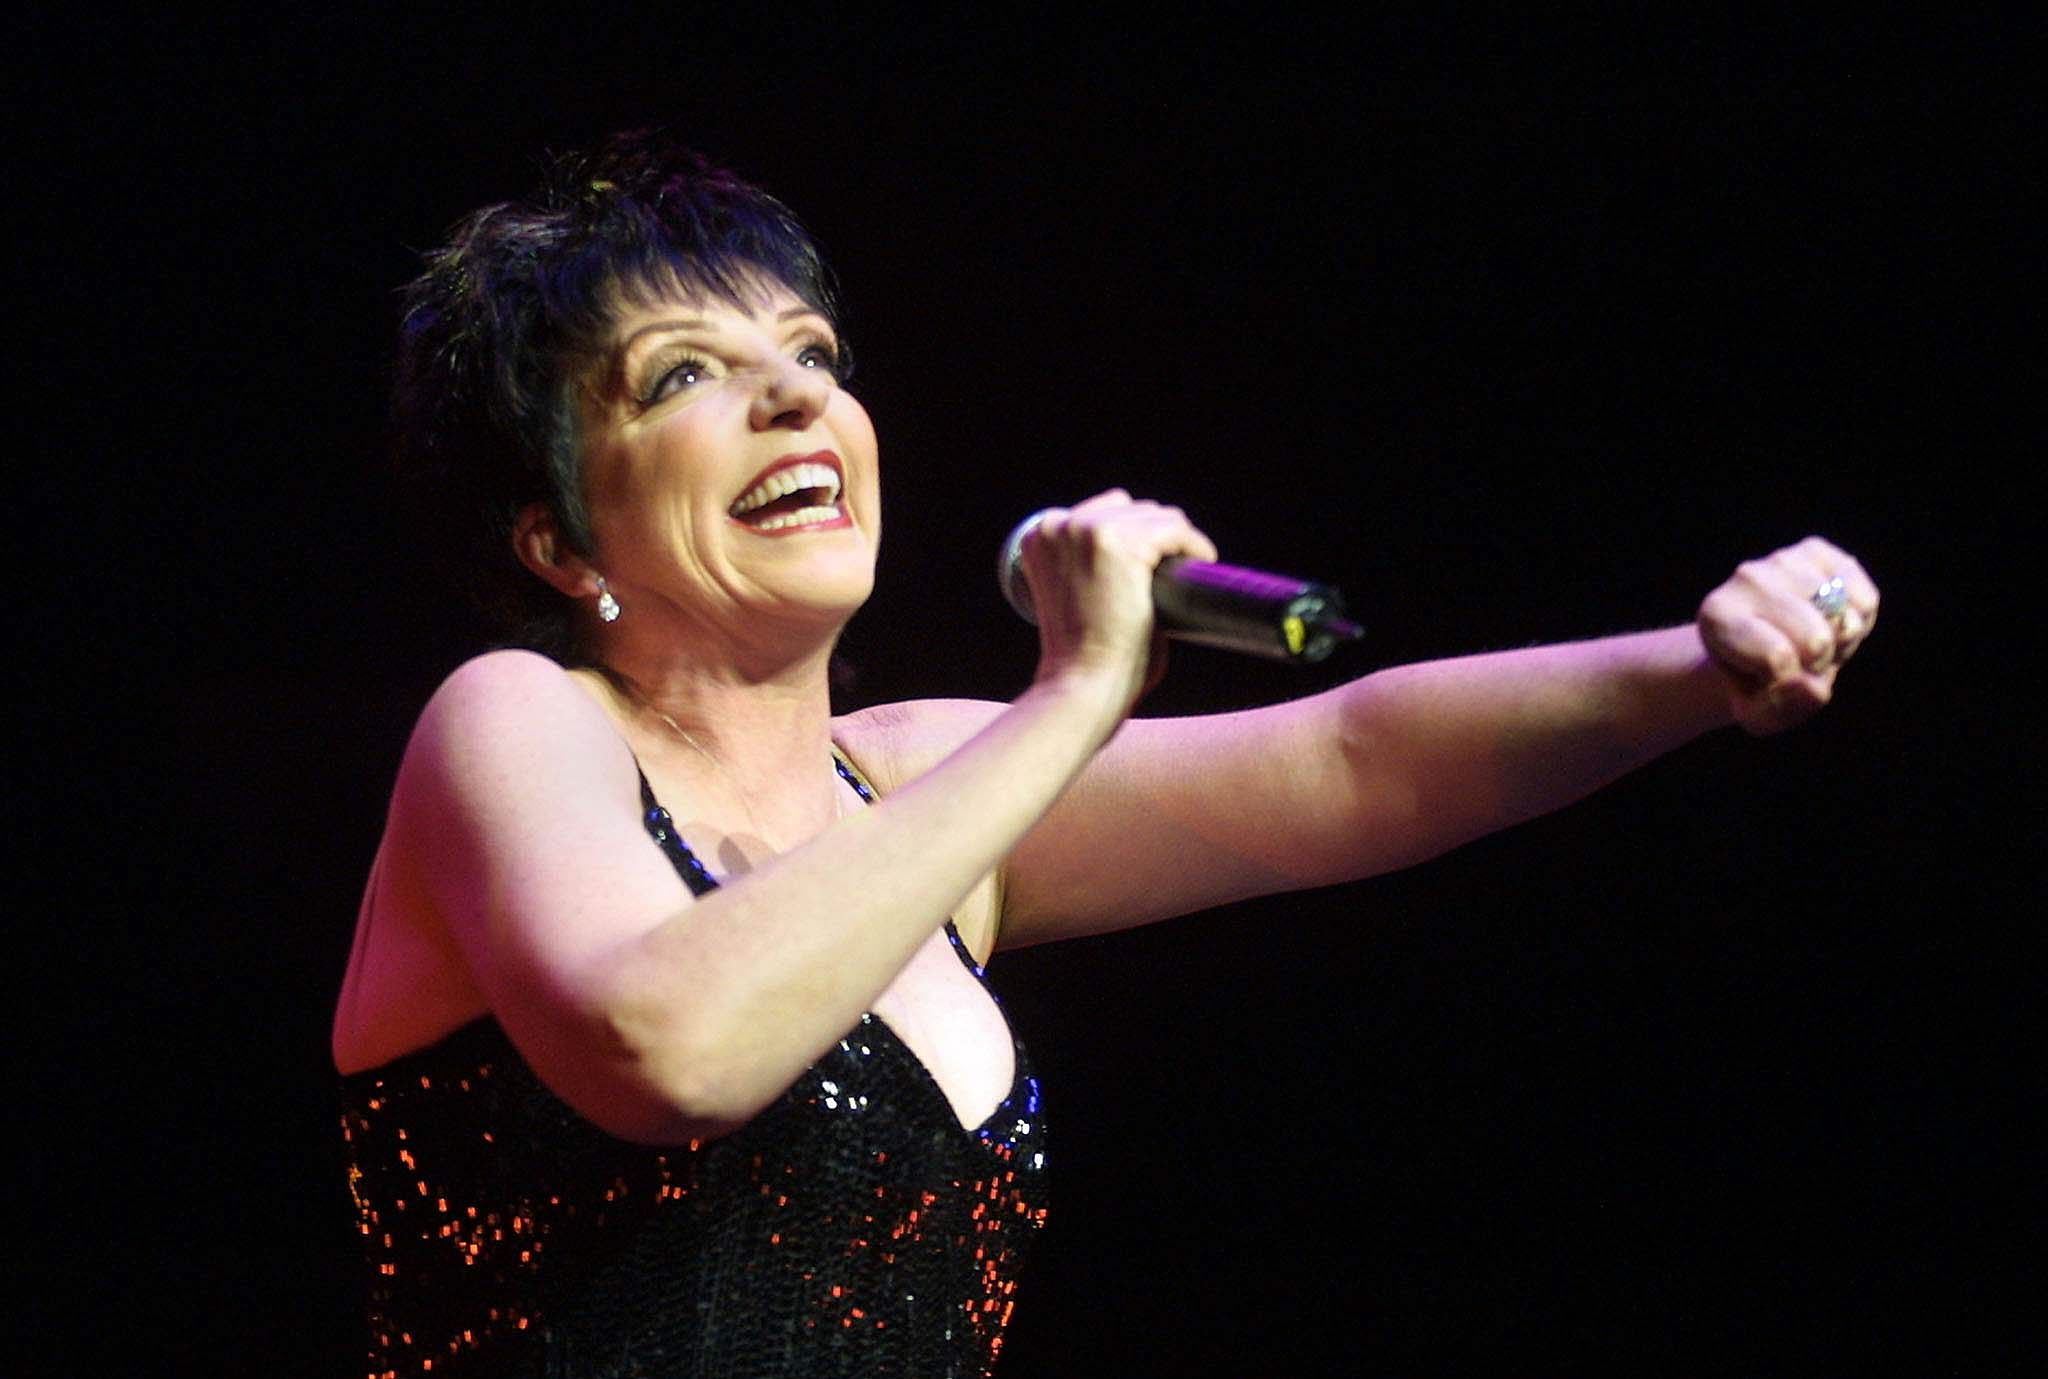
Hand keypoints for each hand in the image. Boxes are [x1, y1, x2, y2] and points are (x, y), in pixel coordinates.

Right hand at [1015, 490, 1218, 709]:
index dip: (1131, 535)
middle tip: (1172, 569)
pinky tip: (1201, 562)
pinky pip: (1175, 529)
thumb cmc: (1082, 656)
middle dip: (1154, 535)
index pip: (1099, 513)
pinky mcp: (1123, 544)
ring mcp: (1089, 531)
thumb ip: (1087, 565)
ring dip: (1175, 539)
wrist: (1082, 684)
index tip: (1151, 562)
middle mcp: (1058, 526)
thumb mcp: (1071, 595)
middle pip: (1127, 508)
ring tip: (1186, 567)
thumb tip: (1137, 555)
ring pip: (1154, 515)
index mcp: (1038, 535)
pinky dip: (1194, 545)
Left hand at [1696, 536, 1878, 734]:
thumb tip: (1809, 686)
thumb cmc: (1759, 683)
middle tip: (1798, 660)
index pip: (1777, 658)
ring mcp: (1782, 560)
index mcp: (1716, 617)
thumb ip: (1780, 710)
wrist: (1765, 645)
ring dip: (1840, 642)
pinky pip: (1864, 600)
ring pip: (1843, 616)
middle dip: (1818, 662)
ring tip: (1812, 641)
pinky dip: (1859, 622)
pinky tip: (1831, 621)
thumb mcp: (1761, 713)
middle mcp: (1744, 578)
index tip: (1773, 678)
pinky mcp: (1818, 551)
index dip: (1790, 682)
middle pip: (1815, 637)